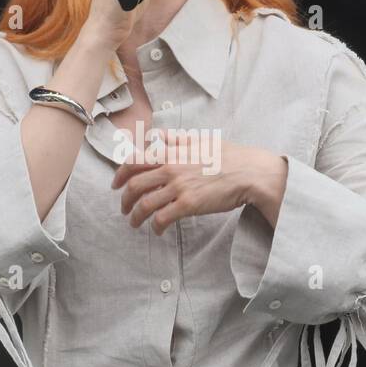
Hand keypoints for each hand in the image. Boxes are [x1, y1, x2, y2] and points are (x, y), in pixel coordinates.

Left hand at [111, 136, 272, 234]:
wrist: (249, 172)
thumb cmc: (228, 156)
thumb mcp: (200, 140)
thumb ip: (176, 139)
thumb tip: (158, 136)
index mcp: (171, 152)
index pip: (134, 161)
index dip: (120, 175)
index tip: (116, 185)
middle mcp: (170, 169)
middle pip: (134, 185)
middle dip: (124, 199)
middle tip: (124, 208)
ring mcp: (178, 187)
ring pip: (145, 204)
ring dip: (135, 216)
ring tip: (135, 223)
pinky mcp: (189, 204)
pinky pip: (163, 218)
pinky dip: (156, 226)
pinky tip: (158, 231)